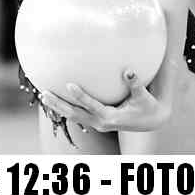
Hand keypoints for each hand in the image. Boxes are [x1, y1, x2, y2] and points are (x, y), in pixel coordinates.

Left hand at [41, 70, 171, 133]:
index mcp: (111, 118)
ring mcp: (97, 124)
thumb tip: (129, 71)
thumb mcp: (143, 96)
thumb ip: (135, 84)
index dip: (80, 96)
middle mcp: (101, 123)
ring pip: (73, 116)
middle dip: (59, 105)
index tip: (68, 84)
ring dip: (58, 106)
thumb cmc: (147, 106)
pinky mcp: (96, 122)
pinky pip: (77, 115)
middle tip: (44, 93)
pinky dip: (66, 107)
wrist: (150, 121)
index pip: (91, 106)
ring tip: (43, 95)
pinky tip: (57, 97)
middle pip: (75, 114)